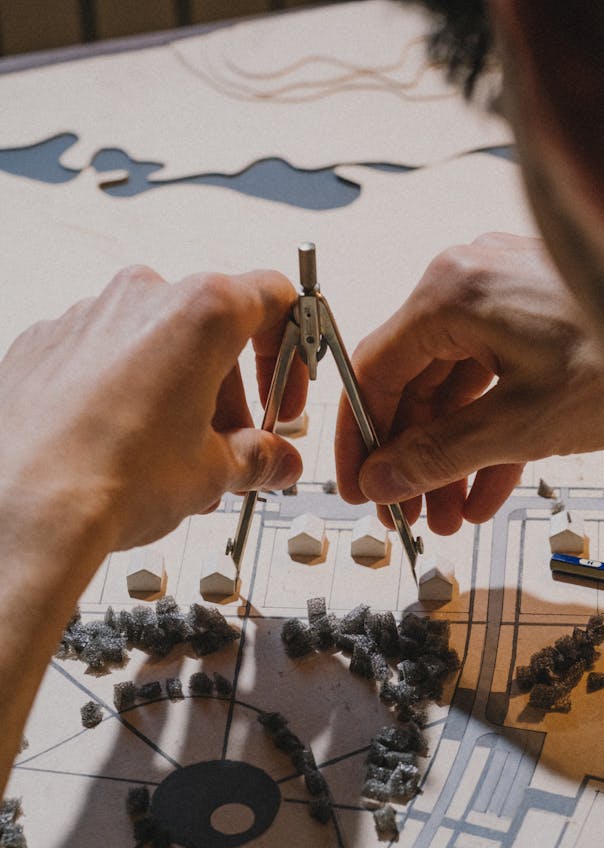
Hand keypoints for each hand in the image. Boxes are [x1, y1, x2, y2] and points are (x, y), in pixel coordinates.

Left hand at [0, 265, 307, 552]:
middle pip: (212, 330)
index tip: (282, 397)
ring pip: (156, 344)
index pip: (274, 298)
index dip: (290, 353)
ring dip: (177, 394)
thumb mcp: (214, 472)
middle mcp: (143, 298)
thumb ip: (258, 457)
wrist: (27, 507)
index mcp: (201, 313)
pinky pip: (102, 358)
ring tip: (173, 459)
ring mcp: (87, 316)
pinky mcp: (45, 343)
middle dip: (229, 392)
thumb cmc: (115, 478)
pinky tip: (121, 446)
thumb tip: (275, 460)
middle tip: (231, 446)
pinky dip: (122, 393)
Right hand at [335, 233, 603, 533]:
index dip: (362, 439)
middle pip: (414, 384)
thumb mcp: (520, 425)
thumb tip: (383, 482)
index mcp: (451, 292)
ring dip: (448, 459)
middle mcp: (469, 284)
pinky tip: (483, 495)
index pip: (374, 370)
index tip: (360, 487)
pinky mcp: (531, 321)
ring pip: (453, 391)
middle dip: (414, 460)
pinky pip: (490, 384)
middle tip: (406, 515)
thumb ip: (439, 457)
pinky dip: (486, 439)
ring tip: (446, 517)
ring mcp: (502, 300)